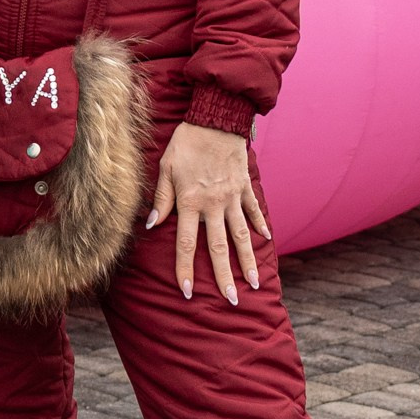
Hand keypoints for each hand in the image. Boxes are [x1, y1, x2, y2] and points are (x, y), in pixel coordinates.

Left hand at [146, 121, 270, 305]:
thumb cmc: (186, 142)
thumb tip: (151, 225)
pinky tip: (267, 240)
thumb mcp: (165, 168)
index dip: (185, 270)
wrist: (216, 117)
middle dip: (224, 277)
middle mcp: (213, 204)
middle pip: (219, 248)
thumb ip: (161, 199)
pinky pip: (253, 210)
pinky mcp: (245, 187)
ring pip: (241, 235)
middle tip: (231, 300)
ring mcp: (232, 197)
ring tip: (253, 282)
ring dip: (248, 261)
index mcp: (190, 202)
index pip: (186, 244)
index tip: (188, 292)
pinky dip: (260, 225)